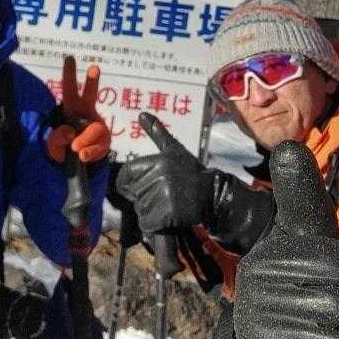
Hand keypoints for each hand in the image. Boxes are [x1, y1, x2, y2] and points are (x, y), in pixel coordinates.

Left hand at [46, 56, 109, 163]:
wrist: (77, 161)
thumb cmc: (64, 144)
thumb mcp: (53, 144)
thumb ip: (57, 138)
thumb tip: (70, 134)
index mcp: (72, 108)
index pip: (69, 89)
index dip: (69, 74)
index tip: (69, 58)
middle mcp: (87, 111)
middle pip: (90, 94)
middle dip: (92, 81)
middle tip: (93, 68)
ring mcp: (98, 124)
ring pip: (95, 129)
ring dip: (85, 140)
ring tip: (76, 150)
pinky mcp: (105, 139)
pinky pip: (100, 145)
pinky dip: (90, 152)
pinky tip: (83, 156)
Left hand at [115, 113, 214, 234]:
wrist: (213, 194)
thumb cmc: (191, 172)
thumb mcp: (174, 149)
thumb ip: (157, 132)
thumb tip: (141, 113)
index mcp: (156, 161)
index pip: (125, 176)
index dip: (129, 184)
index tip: (142, 187)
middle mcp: (158, 176)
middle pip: (134, 195)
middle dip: (144, 199)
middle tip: (163, 196)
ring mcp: (163, 195)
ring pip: (141, 210)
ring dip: (150, 212)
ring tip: (168, 204)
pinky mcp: (167, 213)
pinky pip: (148, 223)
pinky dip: (154, 225)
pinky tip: (168, 217)